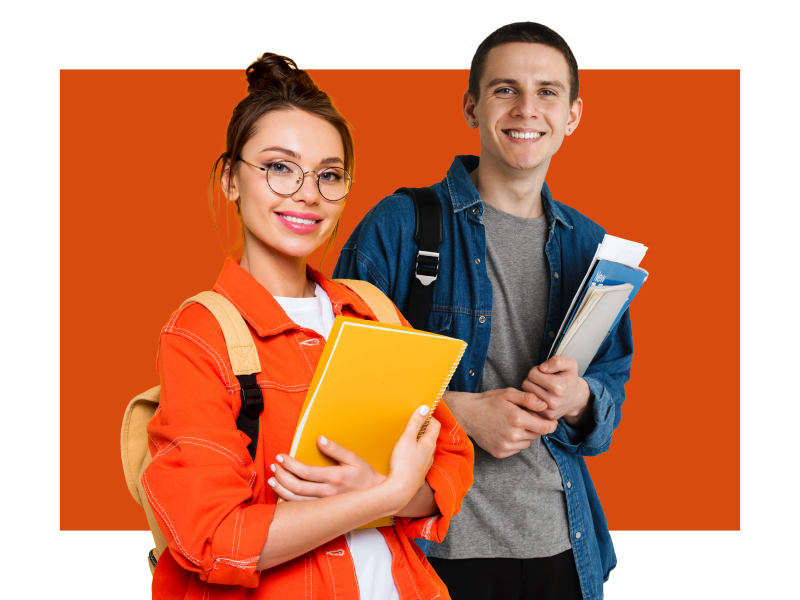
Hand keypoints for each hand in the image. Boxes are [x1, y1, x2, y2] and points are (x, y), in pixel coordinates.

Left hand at [270, 437, 384, 501]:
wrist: (376, 498)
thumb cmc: (365, 476)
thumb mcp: (353, 459)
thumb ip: (335, 449)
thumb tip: (320, 439)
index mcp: (334, 478)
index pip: (305, 472)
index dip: (290, 464)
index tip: (281, 457)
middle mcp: (328, 494)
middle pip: (297, 487)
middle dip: (282, 476)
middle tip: (274, 466)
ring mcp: (325, 505)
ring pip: (297, 501)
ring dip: (281, 490)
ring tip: (273, 479)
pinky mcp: (324, 512)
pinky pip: (302, 509)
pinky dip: (289, 501)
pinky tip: (282, 493)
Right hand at [383, 406, 440, 508]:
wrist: (400, 490)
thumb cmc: (403, 464)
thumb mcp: (407, 439)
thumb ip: (415, 423)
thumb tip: (425, 408)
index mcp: (429, 444)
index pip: (435, 424)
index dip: (429, 416)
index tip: (420, 412)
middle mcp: (431, 454)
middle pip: (431, 436)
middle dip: (424, 427)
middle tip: (413, 422)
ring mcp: (425, 465)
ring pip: (426, 448)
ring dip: (420, 440)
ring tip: (409, 437)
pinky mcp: (419, 473)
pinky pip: (421, 458)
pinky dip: (416, 452)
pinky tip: (407, 454)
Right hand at [442, 389, 557, 458]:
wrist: (467, 414)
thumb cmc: (488, 401)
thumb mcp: (508, 393)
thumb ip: (528, 399)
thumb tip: (544, 406)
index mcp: (517, 419)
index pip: (546, 427)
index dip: (551, 423)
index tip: (549, 420)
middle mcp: (513, 435)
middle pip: (537, 434)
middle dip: (534, 426)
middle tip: (523, 416)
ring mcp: (506, 446)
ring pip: (527, 443)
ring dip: (525, 435)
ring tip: (512, 424)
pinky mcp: (500, 453)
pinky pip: (516, 449)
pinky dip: (515, 442)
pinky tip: (504, 432)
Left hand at [521, 356, 591, 425]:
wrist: (576, 398)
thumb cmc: (569, 379)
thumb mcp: (570, 364)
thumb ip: (557, 361)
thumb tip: (542, 368)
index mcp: (559, 386)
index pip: (532, 373)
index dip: (536, 370)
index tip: (544, 373)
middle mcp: (553, 400)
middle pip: (526, 384)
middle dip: (532, 379)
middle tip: (541, 380)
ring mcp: (548, 411)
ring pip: (525, 395)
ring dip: (531, 389)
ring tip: (541, 388)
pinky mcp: (544, 417)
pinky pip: (528, 405)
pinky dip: (531, 400)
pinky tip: (539, 397)